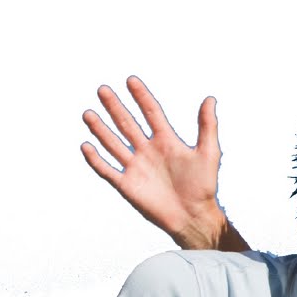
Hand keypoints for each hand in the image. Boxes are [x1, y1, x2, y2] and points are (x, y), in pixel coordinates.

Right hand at [81, 76, 228, 249]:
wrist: (194, 216)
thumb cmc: (204, 186)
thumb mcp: (208, 152)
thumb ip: (207, 126)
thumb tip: (210, 98)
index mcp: (167, 142)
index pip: (151, 113)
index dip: (142, 97)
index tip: (131, 80)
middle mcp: (149, 151)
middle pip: (128, 124)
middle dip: (115, 107)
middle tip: (103, 89)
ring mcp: (136, 167)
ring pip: (113, 144)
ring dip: (101, 129)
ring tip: (88, 113)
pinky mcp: (127, 185)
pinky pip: (107, 170)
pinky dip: (96, 159)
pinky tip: (86, 146)